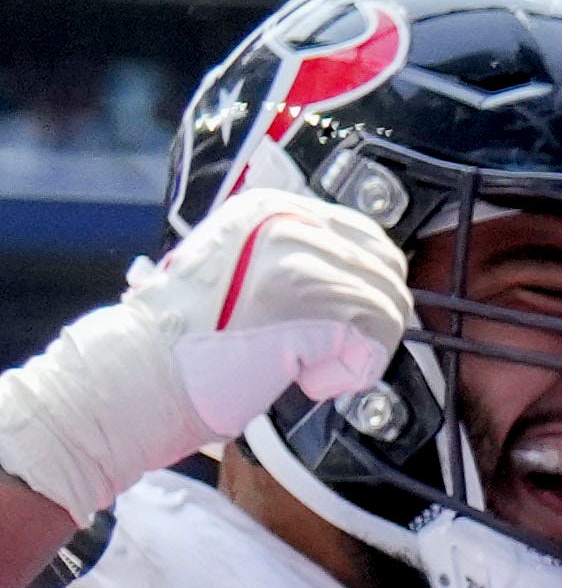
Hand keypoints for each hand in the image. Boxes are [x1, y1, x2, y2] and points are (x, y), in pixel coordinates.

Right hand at [0, 153, 412, 525]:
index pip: (367, 236)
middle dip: (370, 323)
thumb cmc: (191, 338)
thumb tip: (366, 278)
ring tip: (308, 370)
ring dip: (359, 353)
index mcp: (270, 208)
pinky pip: (379, 335)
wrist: (145, 368)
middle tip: (328, 355)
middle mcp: (288, 219)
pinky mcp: (315, 296)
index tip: (342, 327)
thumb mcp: (244, 270)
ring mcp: (302, 254)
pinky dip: (352, 371)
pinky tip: (308, 379)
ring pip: (389, 305)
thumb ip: (299, 262)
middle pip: (387, 269)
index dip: (368, 289)